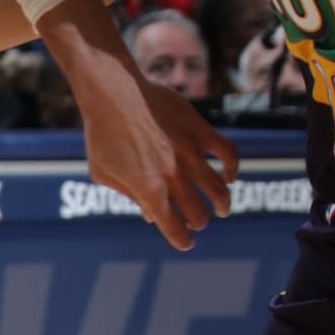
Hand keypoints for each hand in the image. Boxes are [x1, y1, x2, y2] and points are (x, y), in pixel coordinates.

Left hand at [70, 54, 236, 249]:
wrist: (112, 93)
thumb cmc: (101, 134)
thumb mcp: (104, 172)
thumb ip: (129, 196)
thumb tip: (150, 216)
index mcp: (148, 191)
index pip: (174, 230)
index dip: (182, 240)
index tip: (185, 241)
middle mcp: (173, 177)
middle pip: (198, 214)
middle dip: (198, 222)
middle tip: (196, 220)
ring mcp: (189, 154)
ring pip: (219, 191)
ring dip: (222, 204)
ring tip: (221, 208)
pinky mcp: (200, 131)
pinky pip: (228, 153)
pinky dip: (232, 168)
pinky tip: (228, 175)